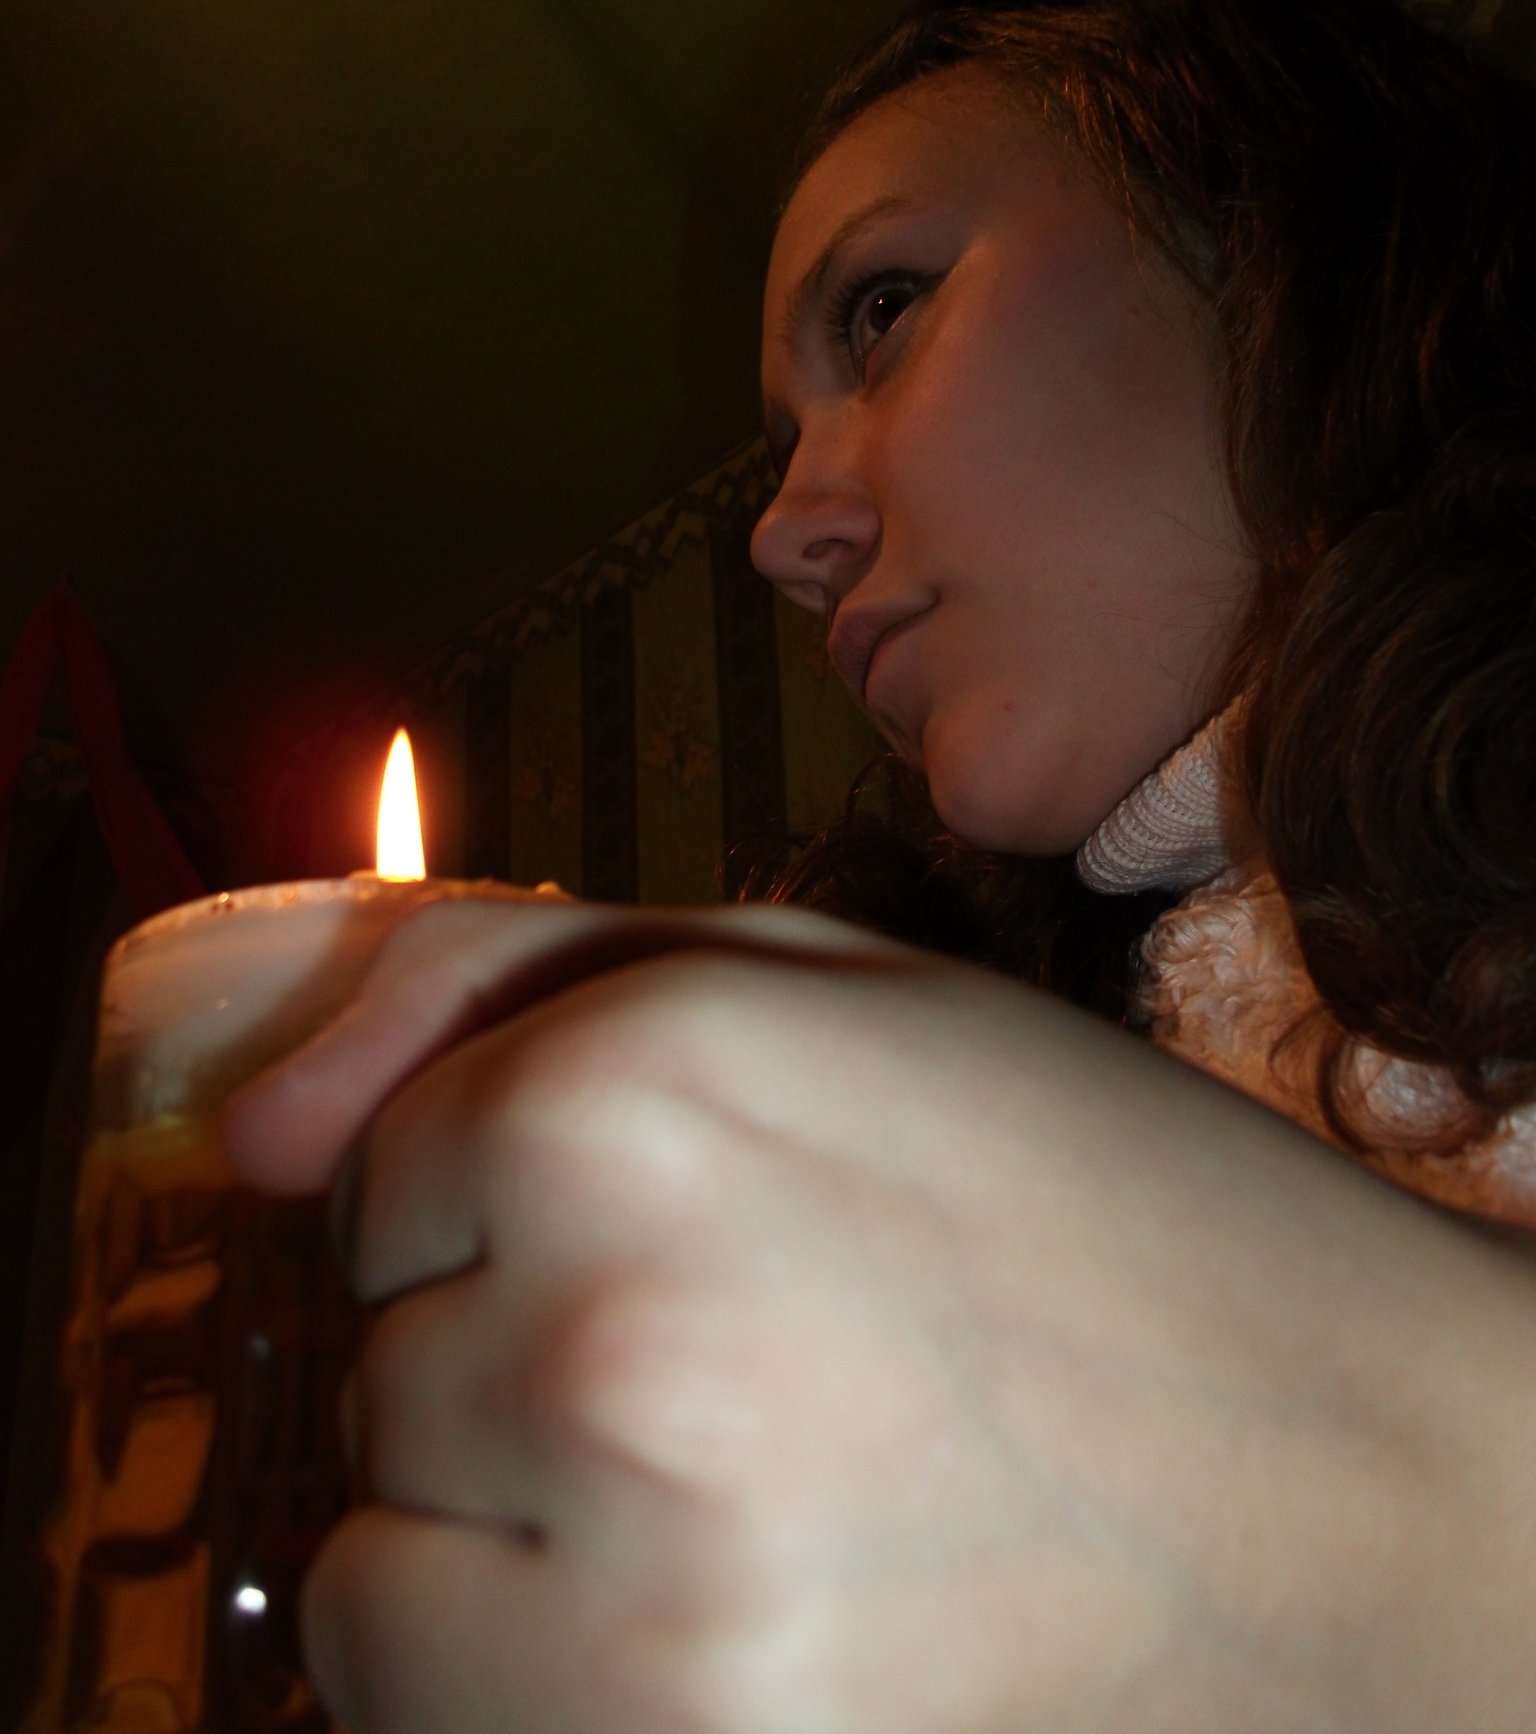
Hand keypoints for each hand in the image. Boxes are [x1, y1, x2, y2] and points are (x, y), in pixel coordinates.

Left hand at [225, 898, 1535, 1733]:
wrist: (1357, 1489)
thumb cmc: (1088, 1218)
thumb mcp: (826, 997)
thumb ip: (501, 985)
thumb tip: (245, 1122)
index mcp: (639, 1078)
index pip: (384, 1166)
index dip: (526, 1198)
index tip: (693, 1227)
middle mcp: (607, 1318)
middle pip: (383, 1364)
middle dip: (523, 1359)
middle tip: (764, 1371)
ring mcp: (634, 1576)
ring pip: (371, 1562)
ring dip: (506, 1540)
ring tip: (743, 1514)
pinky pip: (412, 1706)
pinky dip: (513, 1681)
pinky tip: (717, 1626)